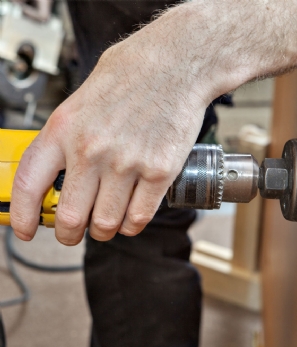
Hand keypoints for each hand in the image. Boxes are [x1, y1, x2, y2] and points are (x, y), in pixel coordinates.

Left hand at [10, 19, 209, 244]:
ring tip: (108, 222)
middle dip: (70, 234)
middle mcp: (92, 149)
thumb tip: (58, 176)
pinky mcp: (159, 171)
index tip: (25, 230)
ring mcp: (127, 163)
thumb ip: (66, 140)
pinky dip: (132, 224)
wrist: (175, 65)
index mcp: (64, 129)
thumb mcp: (80, 102)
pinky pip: (139, 217)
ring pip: (107, 223)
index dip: (23, 216)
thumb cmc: (130, 78)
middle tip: (76, 232)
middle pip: (71, 217)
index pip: (30, 185)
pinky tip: (131, 216)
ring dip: (105, 230)